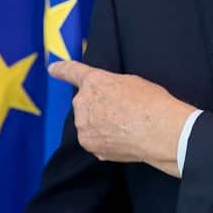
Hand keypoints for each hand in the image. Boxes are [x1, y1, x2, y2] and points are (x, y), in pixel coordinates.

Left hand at [48, 60, 193, 176]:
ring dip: (101, 125)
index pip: (72, 72)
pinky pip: (94, 140)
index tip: (52, 69)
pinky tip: (123, 139)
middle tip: (123, 112)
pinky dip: (105, 141)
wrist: (160, 131)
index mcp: (94, 81)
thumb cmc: (152, 103)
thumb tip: (106, 100)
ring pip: (88, 123)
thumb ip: (110, 87)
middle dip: (98, 107)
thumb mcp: (131, 82)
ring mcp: (84, 125)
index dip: (61, 70)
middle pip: (85, 103)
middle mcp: (82, 102)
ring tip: (126, 127)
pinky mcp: (89, 144)